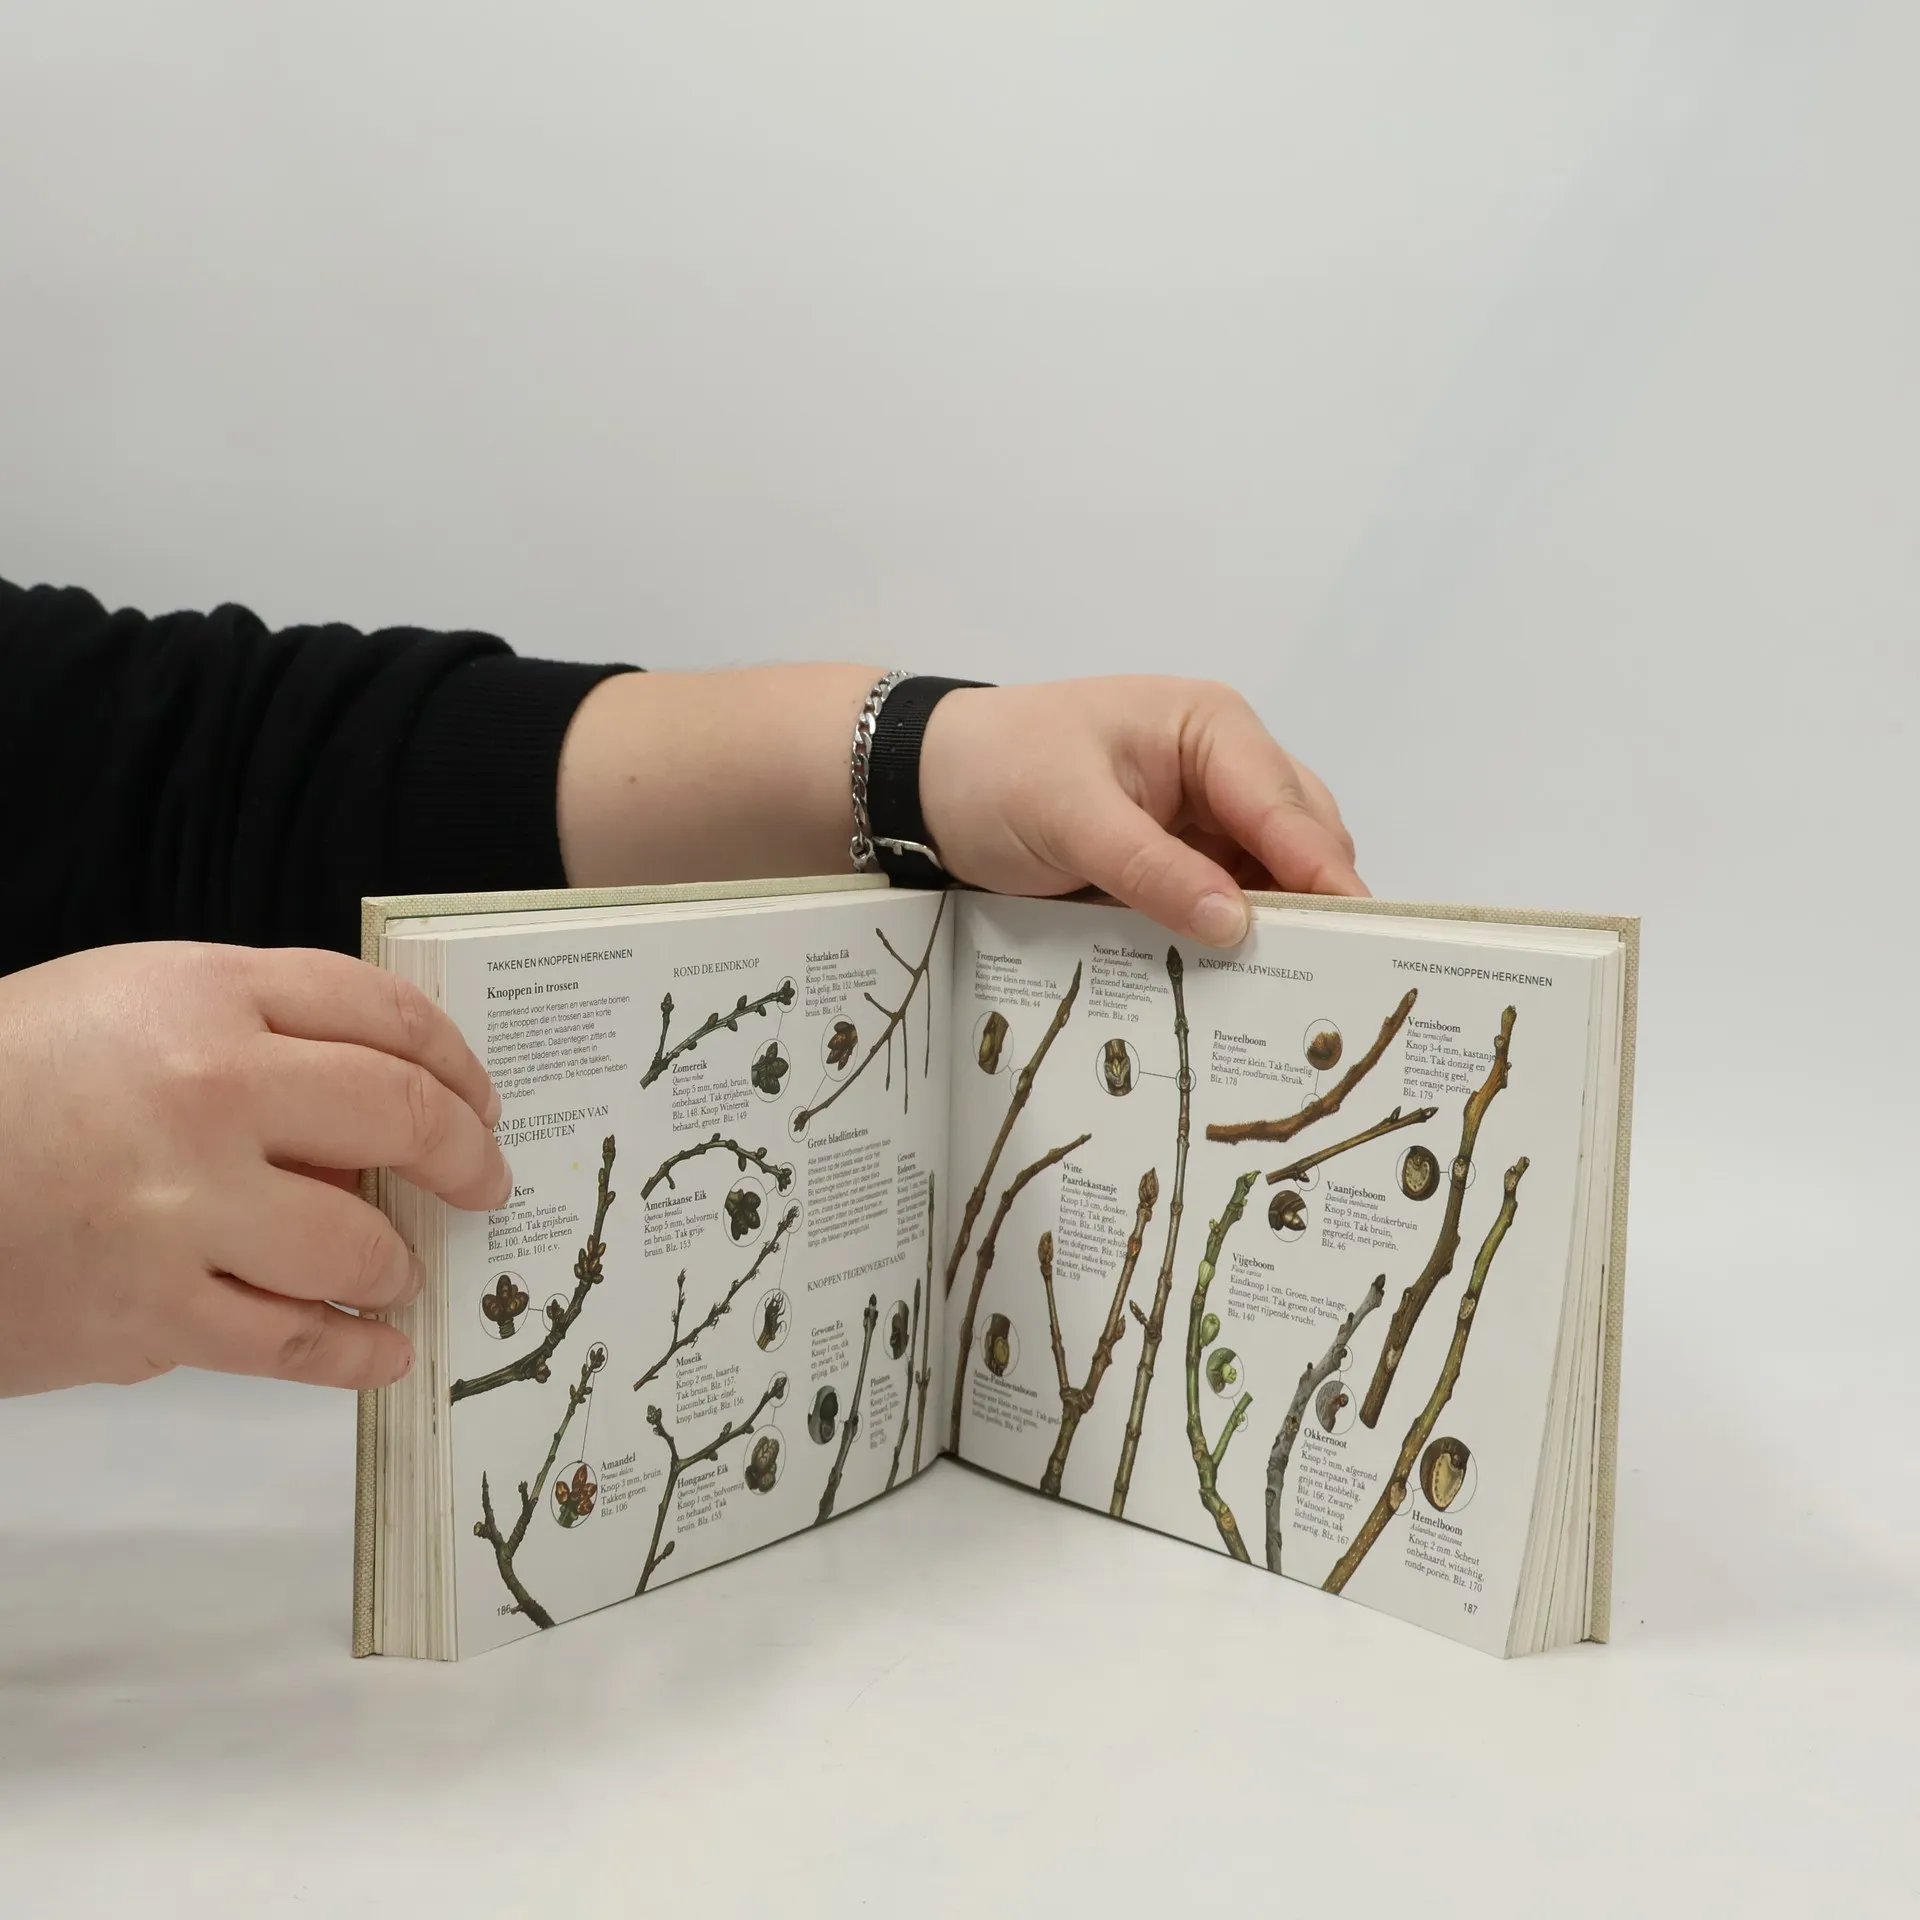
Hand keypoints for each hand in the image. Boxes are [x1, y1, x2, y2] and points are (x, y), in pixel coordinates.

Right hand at [0, 943, 508, 1395]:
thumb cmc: (9, 1079)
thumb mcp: (127, 1004)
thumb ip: (253, 1033)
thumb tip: (374, 1107)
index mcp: (205, 994)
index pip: (381, 1012)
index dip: (453, 1058)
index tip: (479, 1096)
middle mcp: (209, 1090)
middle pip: (397, 1115)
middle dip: (463, 1155)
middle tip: (483, 1180)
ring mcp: (182, 1207)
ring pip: (356, 1245)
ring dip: (397, 1265)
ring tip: (401, 1273)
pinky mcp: (150, 1310)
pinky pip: (289, 1344)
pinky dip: (351, 1353)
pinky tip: (381, 1353)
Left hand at [920, 678, 1365, 944]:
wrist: (926, 787)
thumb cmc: (996, 772)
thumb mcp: (1070, 816)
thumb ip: (1152, 869)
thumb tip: (1234, 924)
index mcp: (1210, 728)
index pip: (1285, 804)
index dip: (1323, 871)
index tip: (1358, 931)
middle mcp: (1223, 768)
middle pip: (1299, 842)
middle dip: (1315, 904)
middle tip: (1334, 980)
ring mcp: (1204, 819)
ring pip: (1270, 879)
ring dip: (1277, 929)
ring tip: (1296, 996)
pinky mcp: (1178, 863)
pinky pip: (1226, 903)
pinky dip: (1234, 939)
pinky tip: (1241, 986)